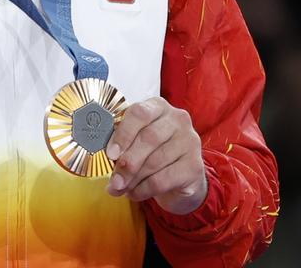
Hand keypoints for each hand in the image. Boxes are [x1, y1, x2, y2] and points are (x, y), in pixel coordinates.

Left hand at [104, 97, 207, 214]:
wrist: (180, 178)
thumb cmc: (152, 154)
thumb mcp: (136, 142)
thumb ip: (122, 144)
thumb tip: (106, 158)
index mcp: (158, 107)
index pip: (140, 113)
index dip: (123, 133)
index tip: (110, 153)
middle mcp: (178, 120)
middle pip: (148, 138)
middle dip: (127, 162)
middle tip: (114, 180)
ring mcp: (190, 141)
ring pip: (154, 162)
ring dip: (132, 179)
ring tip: (121, 188)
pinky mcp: (195, 166)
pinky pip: (162, 180)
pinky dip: (143, 190)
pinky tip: (135, 193)